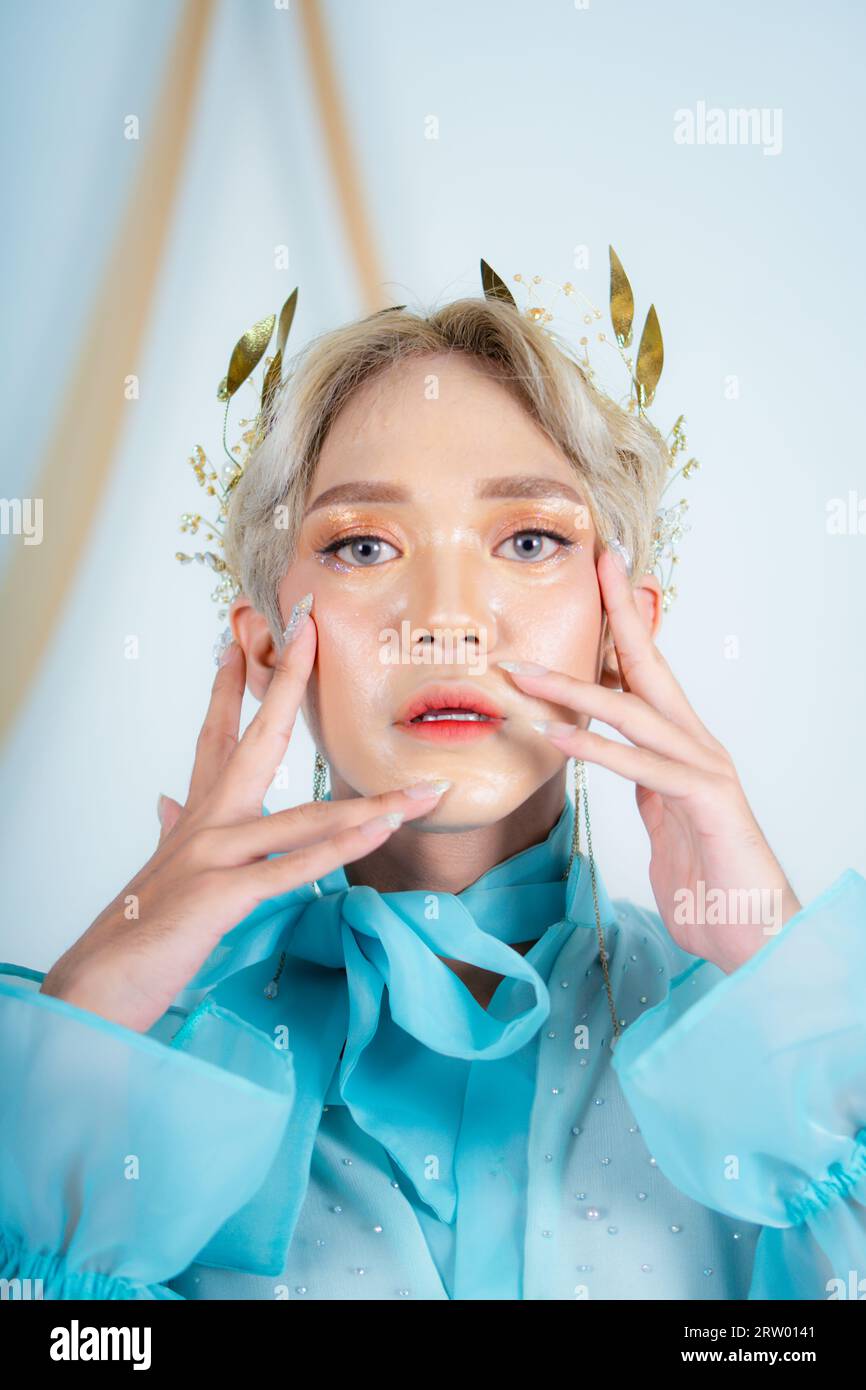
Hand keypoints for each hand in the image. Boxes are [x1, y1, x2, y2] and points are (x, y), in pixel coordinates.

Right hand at [41, 607, 448, 1031]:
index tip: (245, 636)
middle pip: (254, 737)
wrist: (102, 979)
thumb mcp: (163, 868)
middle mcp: (207, 822)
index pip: (216, 734)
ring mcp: (215, 853)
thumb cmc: (139, 927)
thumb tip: (165, 801)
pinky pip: (294, 866)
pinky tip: (380, 831)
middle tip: (310, 628)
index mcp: (196, 814)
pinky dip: (342, 848)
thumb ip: (172, 829)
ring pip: (301, 814)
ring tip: (422, 790)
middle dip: (285, 681)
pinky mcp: (224, 893)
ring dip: (371, 805)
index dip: (232, 683)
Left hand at [498, 546, 800, 972]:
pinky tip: (558, 737)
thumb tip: (609, 758)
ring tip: (523, 673)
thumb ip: (640, 783)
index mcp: (681, 747)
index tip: (600, 575)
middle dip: (617, 615)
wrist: (755, 936)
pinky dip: (598, 750)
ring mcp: (704, 771)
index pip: (646, 674)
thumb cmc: (708, 881)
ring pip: (635, 713)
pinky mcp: (706, 804)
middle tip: (593, 564)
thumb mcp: (663, 821)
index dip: (622, 623)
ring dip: (574, 689)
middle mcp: (696, 747)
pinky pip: (643, 768)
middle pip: (650, 668)